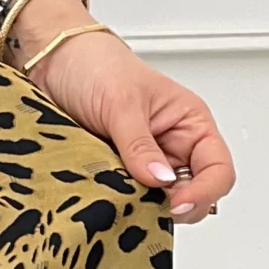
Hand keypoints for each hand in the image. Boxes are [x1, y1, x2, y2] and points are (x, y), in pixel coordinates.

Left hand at [5, 0, 234, 224]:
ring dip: (144, 206)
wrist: (51, 61)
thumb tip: (160, 181)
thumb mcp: (122, 103)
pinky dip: (120, 203)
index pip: (218, 170)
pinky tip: (108, 198)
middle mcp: (171, 146)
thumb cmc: (95, 65)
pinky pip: (125, 198)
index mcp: (189, 124)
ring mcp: (143, 162)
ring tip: (123, 198)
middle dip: (174, 206)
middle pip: (192, 193)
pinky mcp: (115, 172)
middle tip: (148, 208)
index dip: (204, 192)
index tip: (175, 204)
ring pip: (157, 201)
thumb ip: (141, 145)